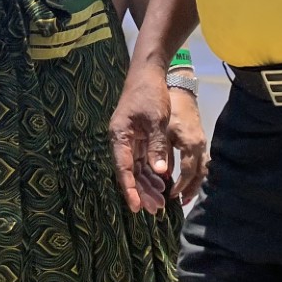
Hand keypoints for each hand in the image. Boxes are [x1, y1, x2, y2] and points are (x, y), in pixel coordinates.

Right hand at [109, 60, 172, 213]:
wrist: (148, 72)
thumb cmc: (150, 93)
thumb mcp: (156, 119)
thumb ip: (157, 146)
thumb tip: (159, 172)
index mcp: (120, 136)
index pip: (123, 169)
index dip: (130, 190)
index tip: (136, 207)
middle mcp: (122, 140)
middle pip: (129, 172)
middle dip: (142, 192)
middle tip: (155, 209)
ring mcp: (129, 139)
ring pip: (136, 168)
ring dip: (148, 184)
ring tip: (161, 201)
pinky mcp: (138, 137)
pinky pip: (142, 160)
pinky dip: (151, 172)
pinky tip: (162, 183)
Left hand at [169, 86, 208, 204]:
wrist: (180, 87)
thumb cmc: (168, 106)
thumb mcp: (162, 129)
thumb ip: (162, 151)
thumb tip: (161, 173)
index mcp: (190, 143)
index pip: (188, 172)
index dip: (180, 186)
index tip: (170, 195)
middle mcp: (199, 145)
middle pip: (199, 174)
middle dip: (190, 189)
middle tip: (181, 201)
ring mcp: (201, 142)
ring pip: (202, 169)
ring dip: (193, 183)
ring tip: (183, 196)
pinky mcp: (198, 139)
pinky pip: (199, 161)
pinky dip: (192, 173)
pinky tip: (183, 178)